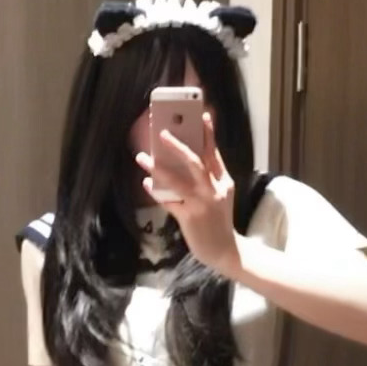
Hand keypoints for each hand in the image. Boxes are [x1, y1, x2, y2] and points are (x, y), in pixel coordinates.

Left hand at [136, 114, 239, 275]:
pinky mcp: (189, 217)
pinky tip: (146, 184)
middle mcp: (213, 190)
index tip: (202, 115)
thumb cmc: (218, 220)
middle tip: (162, 133)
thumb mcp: (220, 196)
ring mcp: (201, 204)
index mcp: (223, 181)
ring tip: (142, 157)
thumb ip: (207, 179)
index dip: (208, 134)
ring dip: (157, 168)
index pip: (214, 153)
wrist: (224, 250)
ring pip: (176, 180)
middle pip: (195, 162)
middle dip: (178, 146)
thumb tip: (183, 160)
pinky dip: (156, 192)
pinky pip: (168, 201)